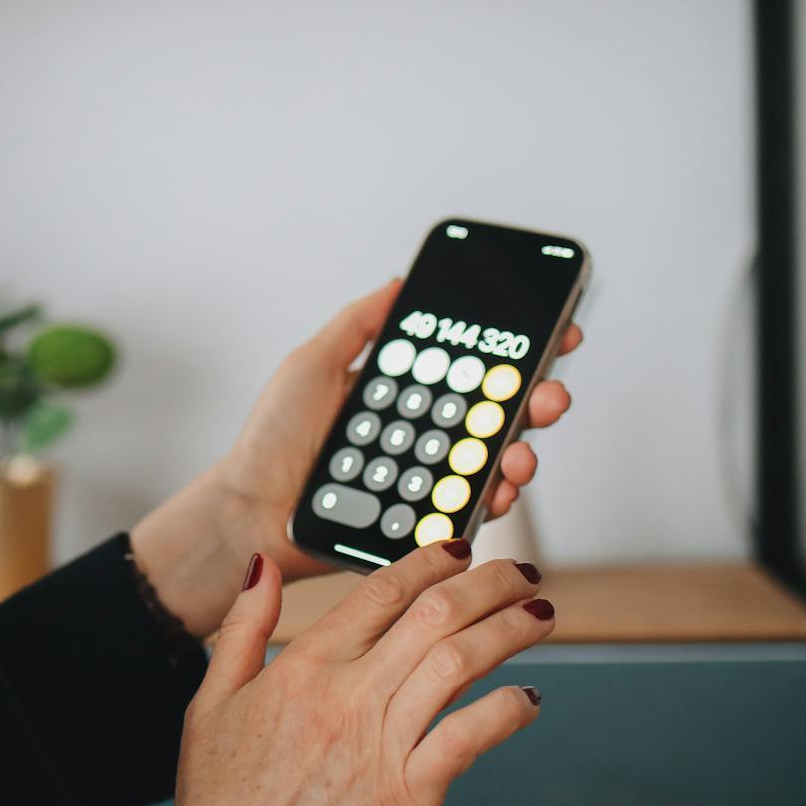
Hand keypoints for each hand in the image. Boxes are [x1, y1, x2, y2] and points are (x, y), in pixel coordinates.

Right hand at [129, 542, 552, 805]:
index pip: (380, 592)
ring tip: (539, 615)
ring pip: (460, 664)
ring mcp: (381, 745)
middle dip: (487, 584)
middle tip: (518, 573)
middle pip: (434, 616)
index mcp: (304, 668)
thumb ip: (244, 625)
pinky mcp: (408, 795)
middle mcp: (348, 697)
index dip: (428, 562)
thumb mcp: (212, 699)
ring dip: (509, 631)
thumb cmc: (221, 800)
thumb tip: (262, 564)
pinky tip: (528, 698)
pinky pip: (469, 738)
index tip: (458, 549)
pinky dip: (506, 712)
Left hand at [132, 281, 582, 635]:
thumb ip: (359, 324)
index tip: (555, 332)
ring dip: (522, 453)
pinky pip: (469, 512)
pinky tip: (498, 489)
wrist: (249, 511)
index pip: (470, 369)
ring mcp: (426, 480)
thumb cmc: (272, 441)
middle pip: (496, 414)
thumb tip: (401, 282)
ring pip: (493, 463)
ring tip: (521, 450)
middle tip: (550, 393)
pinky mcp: (422, 524)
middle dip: (536, 400)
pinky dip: (492, 500)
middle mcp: (422, 436)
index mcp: (402, 395)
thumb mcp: (312, 364)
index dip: (516, 352)